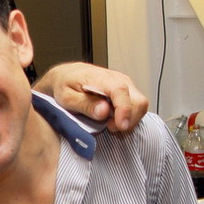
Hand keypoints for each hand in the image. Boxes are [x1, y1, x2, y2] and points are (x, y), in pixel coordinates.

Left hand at [34, 62, 148, 131]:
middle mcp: (118, 79)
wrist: (66, 75)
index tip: (120, 126)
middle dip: (128, 120)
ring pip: (140, 106)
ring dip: (128, 120)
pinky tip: (112, 120)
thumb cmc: (64, 85)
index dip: (124, 110)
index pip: (121, 92)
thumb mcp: (66, 97)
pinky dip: (128, 118)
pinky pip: (136, 107)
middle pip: (138, 101)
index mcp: (102, 78)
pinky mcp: (127, 91)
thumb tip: (103, 111)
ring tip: (108, 124)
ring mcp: (125, 85)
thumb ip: (84, 104)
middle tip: (108, 127)